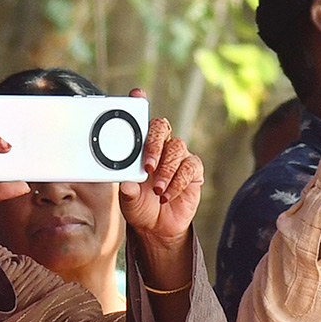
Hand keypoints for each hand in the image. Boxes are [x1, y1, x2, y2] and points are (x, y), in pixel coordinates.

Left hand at [118, 105, 202, 254]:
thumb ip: (127, 190)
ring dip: (166, 170)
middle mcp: (161, 146)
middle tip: (147, 166)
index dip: (140, 103)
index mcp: (140, 146)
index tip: (137, 94)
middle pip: (161, 127)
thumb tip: (127, 183)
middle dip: (153, 144)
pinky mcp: (193, 170)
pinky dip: (178, 182)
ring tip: (156, 190)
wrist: (156, 227)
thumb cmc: (139, 205)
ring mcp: (178, 156)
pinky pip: (189, 168)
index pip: (141, 120)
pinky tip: (167, 195)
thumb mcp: (127, 199)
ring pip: (176, 148)